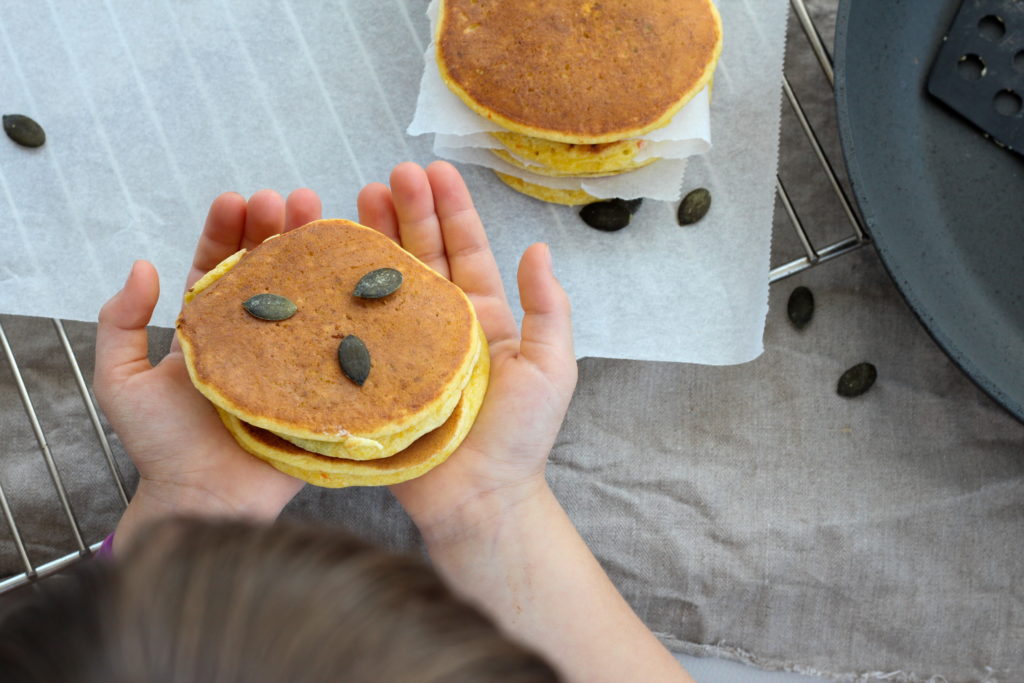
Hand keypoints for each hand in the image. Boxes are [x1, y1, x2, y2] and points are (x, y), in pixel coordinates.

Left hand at [95, 190, 320, 551]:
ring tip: (323, 217)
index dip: (228, 231)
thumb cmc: (161, 447)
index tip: (238, 200)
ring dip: (315, 254)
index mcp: (211, 328)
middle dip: (279, 230)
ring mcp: (292, 357)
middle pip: (270, 271)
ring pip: (306, 295)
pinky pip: (337, 340)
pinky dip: (347, 305)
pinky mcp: (322, 382)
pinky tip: (356, 273)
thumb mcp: (120, 381)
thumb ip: (121, 323)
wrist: (206, 500)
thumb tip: (142, 265)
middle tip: (291, 200)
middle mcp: (255, 335)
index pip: (219, 267)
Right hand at [357, 162, 577, 540]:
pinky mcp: (371, 375)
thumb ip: (548, 309)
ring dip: (373, 239)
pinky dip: (340, 292)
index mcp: (483, 320)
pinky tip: (327, 258)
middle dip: (408, 212)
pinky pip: (353, 326)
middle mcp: (440, 327)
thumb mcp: (552, 368)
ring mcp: (402, 349)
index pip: (467, 251)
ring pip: (385, 282)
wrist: (479, 500)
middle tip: (391, 174)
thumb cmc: (521, 438)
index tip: (435, 171)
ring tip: (357, 197)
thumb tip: (539, 249)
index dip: (452, 211)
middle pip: (421, 257)